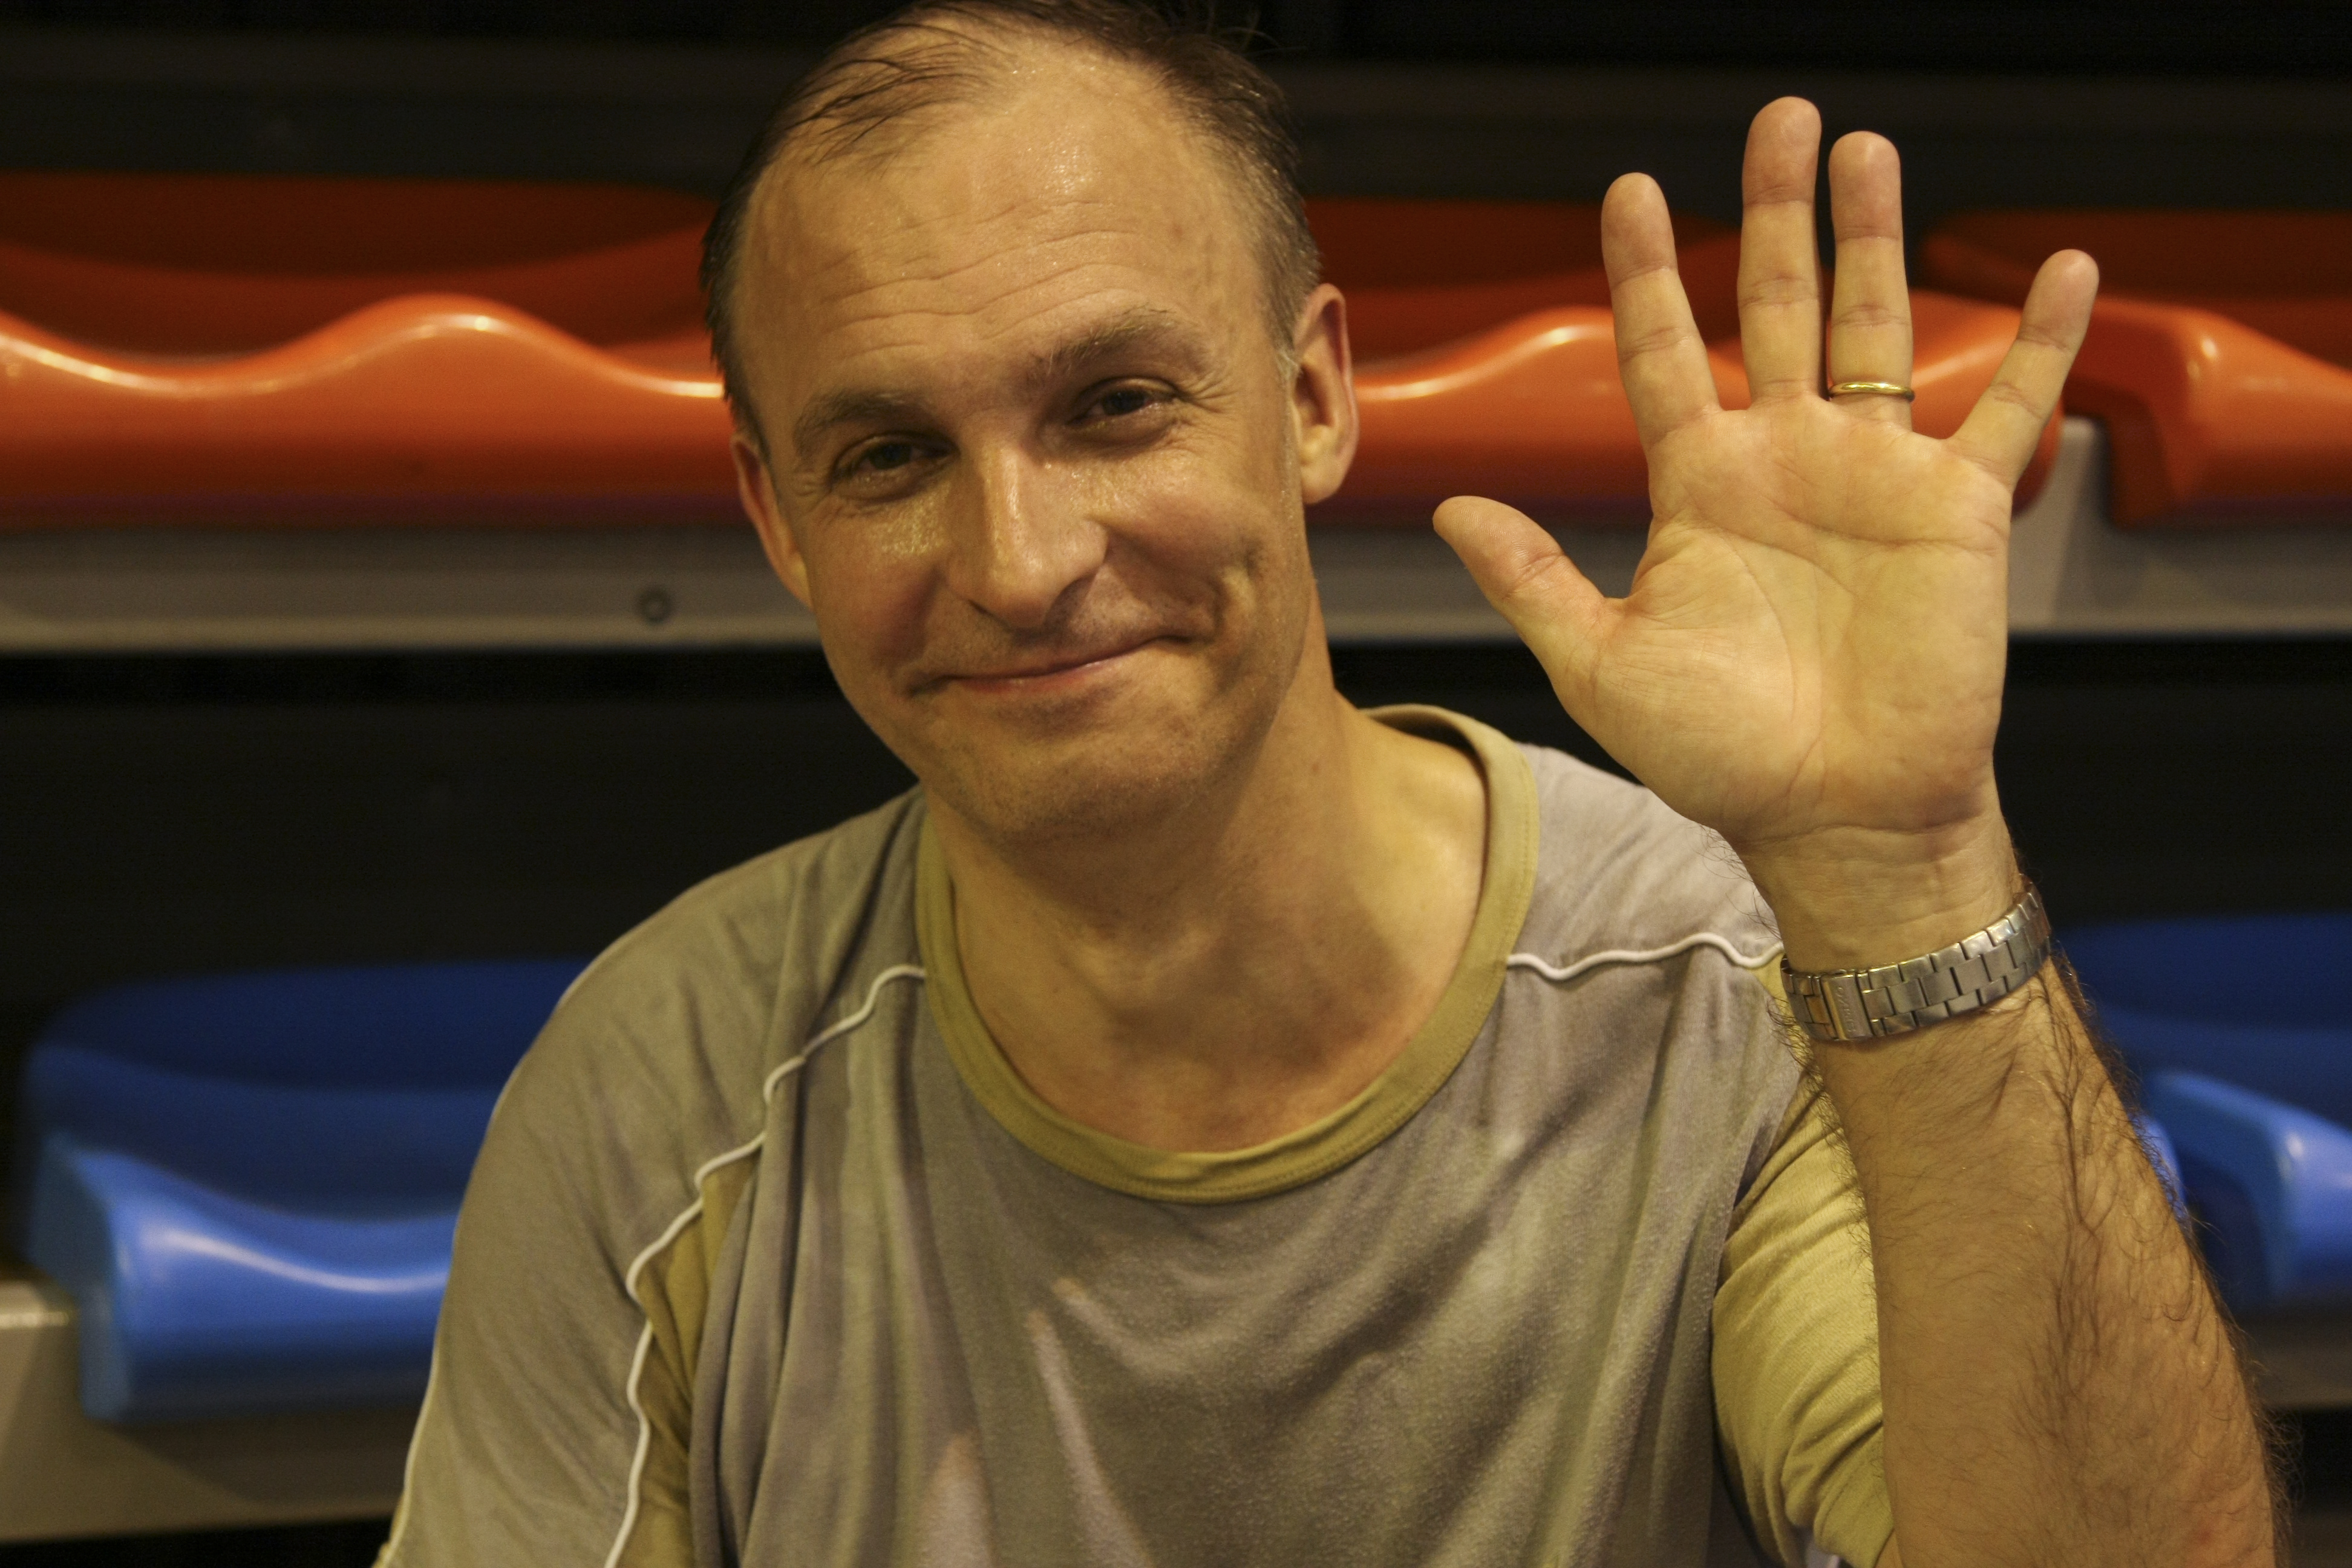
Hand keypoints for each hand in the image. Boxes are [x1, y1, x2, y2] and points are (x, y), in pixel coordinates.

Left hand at [1435, 99, 2096, 966]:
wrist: (1832, 816)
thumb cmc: (1719, 753)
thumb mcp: (1602, 663)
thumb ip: (1530, 577)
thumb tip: (1447, 503)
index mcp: (1699, 485)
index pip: (1661, 351)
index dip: (1646, 272)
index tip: (1628, 189)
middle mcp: (1785, 460)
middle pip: (1775, 306)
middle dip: (1775, 214)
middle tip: (1777, 119)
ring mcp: (1874, 475)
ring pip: (1876, 327)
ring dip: (1877, 239)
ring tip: (1868, 148)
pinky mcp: (1959, 510)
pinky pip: (2007, 409)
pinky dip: (2040, 344)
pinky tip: (2067, 267)